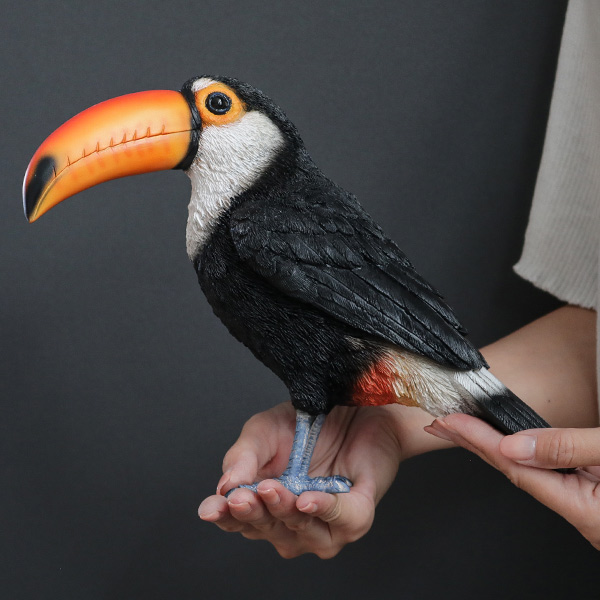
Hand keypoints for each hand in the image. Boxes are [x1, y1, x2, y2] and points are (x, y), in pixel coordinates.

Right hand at [198, 402, 438, 557]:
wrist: (354, 404)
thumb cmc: (308, 423)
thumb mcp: (263, 430)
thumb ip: (242, 457)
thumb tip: (224, 487)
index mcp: (266, 505)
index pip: (239, 521)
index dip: (225, 518)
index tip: (213, 508)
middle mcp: (293, 522)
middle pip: (267, 529)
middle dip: (253, 513)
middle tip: (242, 496)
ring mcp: (327, 523)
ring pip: (302, 532)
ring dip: (285, 511)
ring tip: (271, 489)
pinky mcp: (359, 511)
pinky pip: (343, 519)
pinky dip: (325, 509)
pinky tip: (307, 500)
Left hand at [425, 414, 599, 549]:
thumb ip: (568, 449)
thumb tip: (514, 445)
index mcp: (582, 507)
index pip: (514, 468)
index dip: (479, 440)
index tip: (451, 421)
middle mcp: (579, 513)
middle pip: (512, 472)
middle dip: (472, 444)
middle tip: (440, 424)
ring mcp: (585, 508)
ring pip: (527, 474)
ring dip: (491, 448)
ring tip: (462, 430)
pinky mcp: (592, 499)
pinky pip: (545, 473)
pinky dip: (518, 454)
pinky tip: (507, 446)